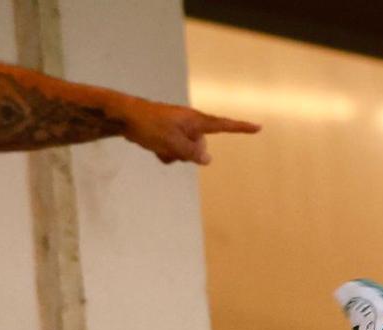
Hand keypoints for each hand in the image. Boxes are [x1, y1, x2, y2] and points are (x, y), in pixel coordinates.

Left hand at [120, 99, 258, 164]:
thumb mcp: (174, 145)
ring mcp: (179, 128)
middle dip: (189, 154)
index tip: (258, 127)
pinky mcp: (168, 132)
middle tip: (170, 148)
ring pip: (186, 150)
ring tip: (159, 147)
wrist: (124, 116)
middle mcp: (190, 123)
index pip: (224, 126)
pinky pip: (175, 149)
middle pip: (201, 147)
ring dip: (176, 154)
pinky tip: (154, 148)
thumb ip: (193, 154)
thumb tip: (207, 159)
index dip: (241, 128)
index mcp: (196, 121)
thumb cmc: (150, 127)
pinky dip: (167, 152)